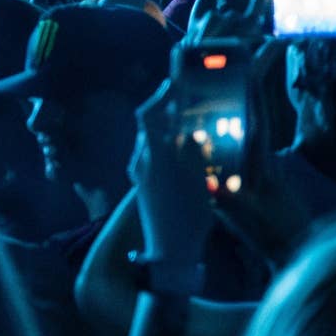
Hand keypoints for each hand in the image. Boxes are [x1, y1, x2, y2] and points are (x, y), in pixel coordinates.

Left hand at [126, 80, 212, 276]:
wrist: (169, 252)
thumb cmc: (187, 217)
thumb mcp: (197, 181)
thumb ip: (192, 153)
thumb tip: (191, 132)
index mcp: (152, 157)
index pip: (150, 116)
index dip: (161, 97)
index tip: (174, 83)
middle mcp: (140, 162)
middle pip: (151, 127)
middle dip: (168, 113)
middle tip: (188, 104)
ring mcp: (139, 174)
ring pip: (152, 142)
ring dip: (169, 131)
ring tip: (192, 126)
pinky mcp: (142, 185)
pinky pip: (154, 157)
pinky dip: (169, 149)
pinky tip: (186, 153)